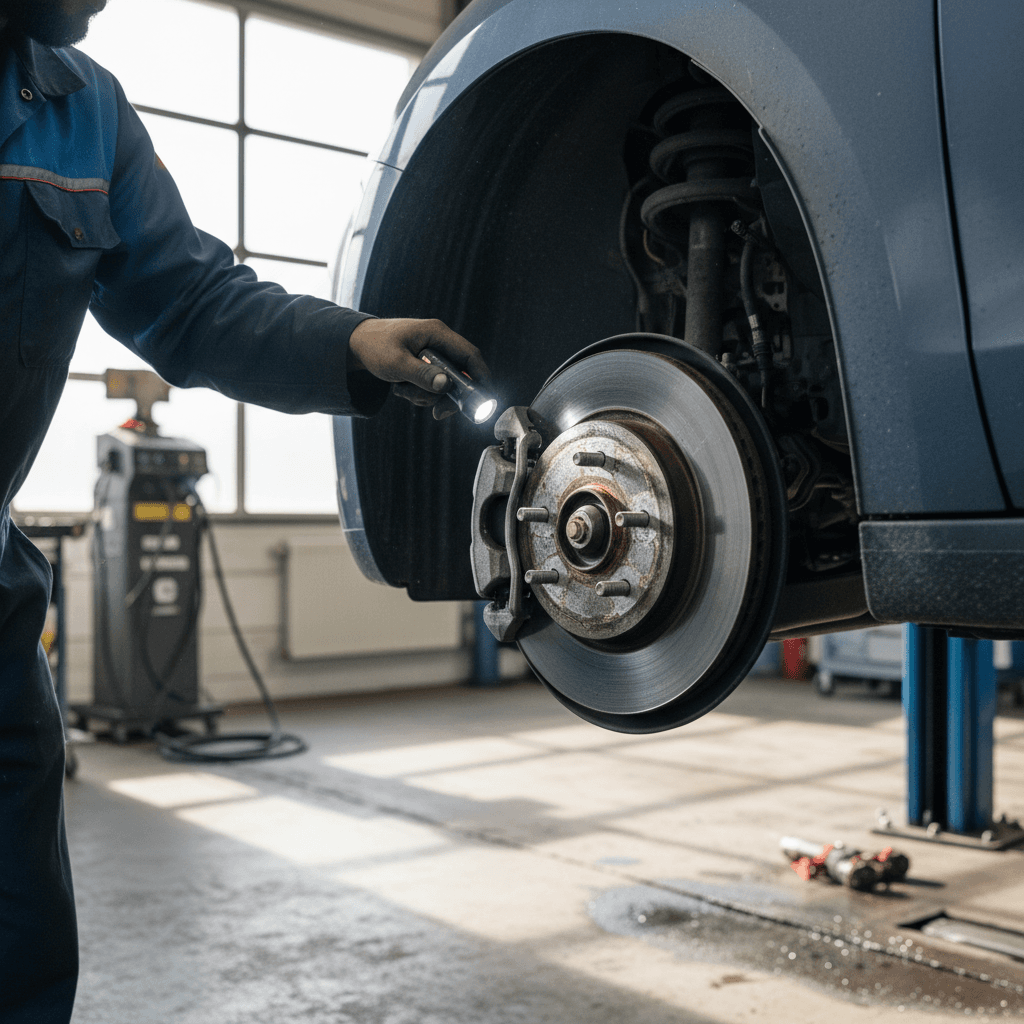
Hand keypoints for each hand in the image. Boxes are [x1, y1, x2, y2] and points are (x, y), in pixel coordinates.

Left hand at [349, 318, 491, 419]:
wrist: (354, 344)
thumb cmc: (374, 346)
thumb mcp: (396, 363)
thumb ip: (422, 375)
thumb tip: (445, 386)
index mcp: (437, 333)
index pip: (470, 355)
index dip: (481, 376)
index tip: (486, 398)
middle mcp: (438, 342)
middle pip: (460, 375)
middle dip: (448, 397)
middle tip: (438, 413)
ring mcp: (432, 355)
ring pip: (444, 384)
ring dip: (427, 396)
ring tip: (402, 390)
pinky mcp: (425, 366)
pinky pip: (432, 386)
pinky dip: (419, 394)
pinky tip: (401, 388)